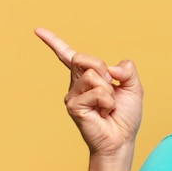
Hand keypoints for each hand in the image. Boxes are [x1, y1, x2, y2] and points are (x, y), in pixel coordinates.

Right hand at [35, 27, 142, 155]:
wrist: (121, 140)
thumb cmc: (125, 116)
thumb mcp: (134, 88)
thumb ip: (127, 71)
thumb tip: (112, 68)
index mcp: (88, 76)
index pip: (70, 56)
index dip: (54, 42)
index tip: (38, 30)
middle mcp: (76, 84)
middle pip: (84, 58)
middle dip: (103, 70)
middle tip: (110, 90)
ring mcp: (72, 95)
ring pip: (94, 76)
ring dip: (109, 91)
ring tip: (107, 106)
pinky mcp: (73, 106)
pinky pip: (97, 92)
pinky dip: (107, 102)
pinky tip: (103, 113)